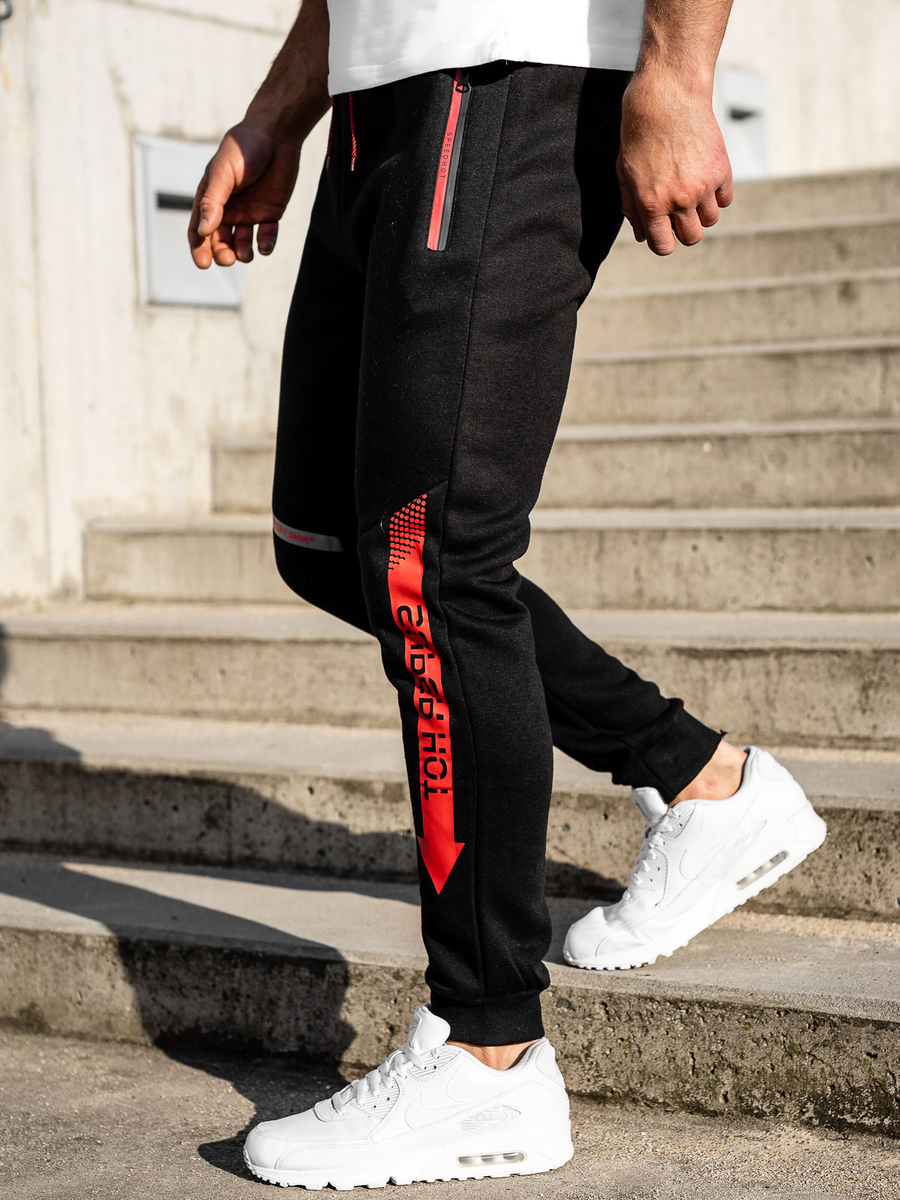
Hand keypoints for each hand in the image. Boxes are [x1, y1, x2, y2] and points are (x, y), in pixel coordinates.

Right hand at [188, 123, 302, 267]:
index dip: (198, 248)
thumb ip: (212, 202)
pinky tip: (264, 246)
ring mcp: (249, 212)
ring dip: (242, 252)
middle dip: (221, 253)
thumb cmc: (243, 149)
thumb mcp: (223, 173)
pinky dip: (265, 244)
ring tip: (245, 255)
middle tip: (227, 259)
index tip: (203, 263)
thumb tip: (203, 231)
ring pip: (242, 242)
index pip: (198, 229)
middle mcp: (227, 209)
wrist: (275, 135)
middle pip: (219, 241)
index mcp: (209, 198)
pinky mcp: (270, 213)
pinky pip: (266, 235)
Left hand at [617, 70, 733, 255]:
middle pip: (691, 238)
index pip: (663, 246)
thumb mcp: (625, 173)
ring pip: (710, 220)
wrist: (668, 94)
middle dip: (684, 230)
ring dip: (701, 212)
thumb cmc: (640, 133)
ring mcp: (703, 185)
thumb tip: (642, 235)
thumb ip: (633, 207)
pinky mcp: (722, 169)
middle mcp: (679, 199)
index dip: (663, 242)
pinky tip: (705, 179)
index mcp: (651, 203)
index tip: (663, 231)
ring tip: (692, 192)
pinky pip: (725, 200)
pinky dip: (717, 195)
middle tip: (678, 212)